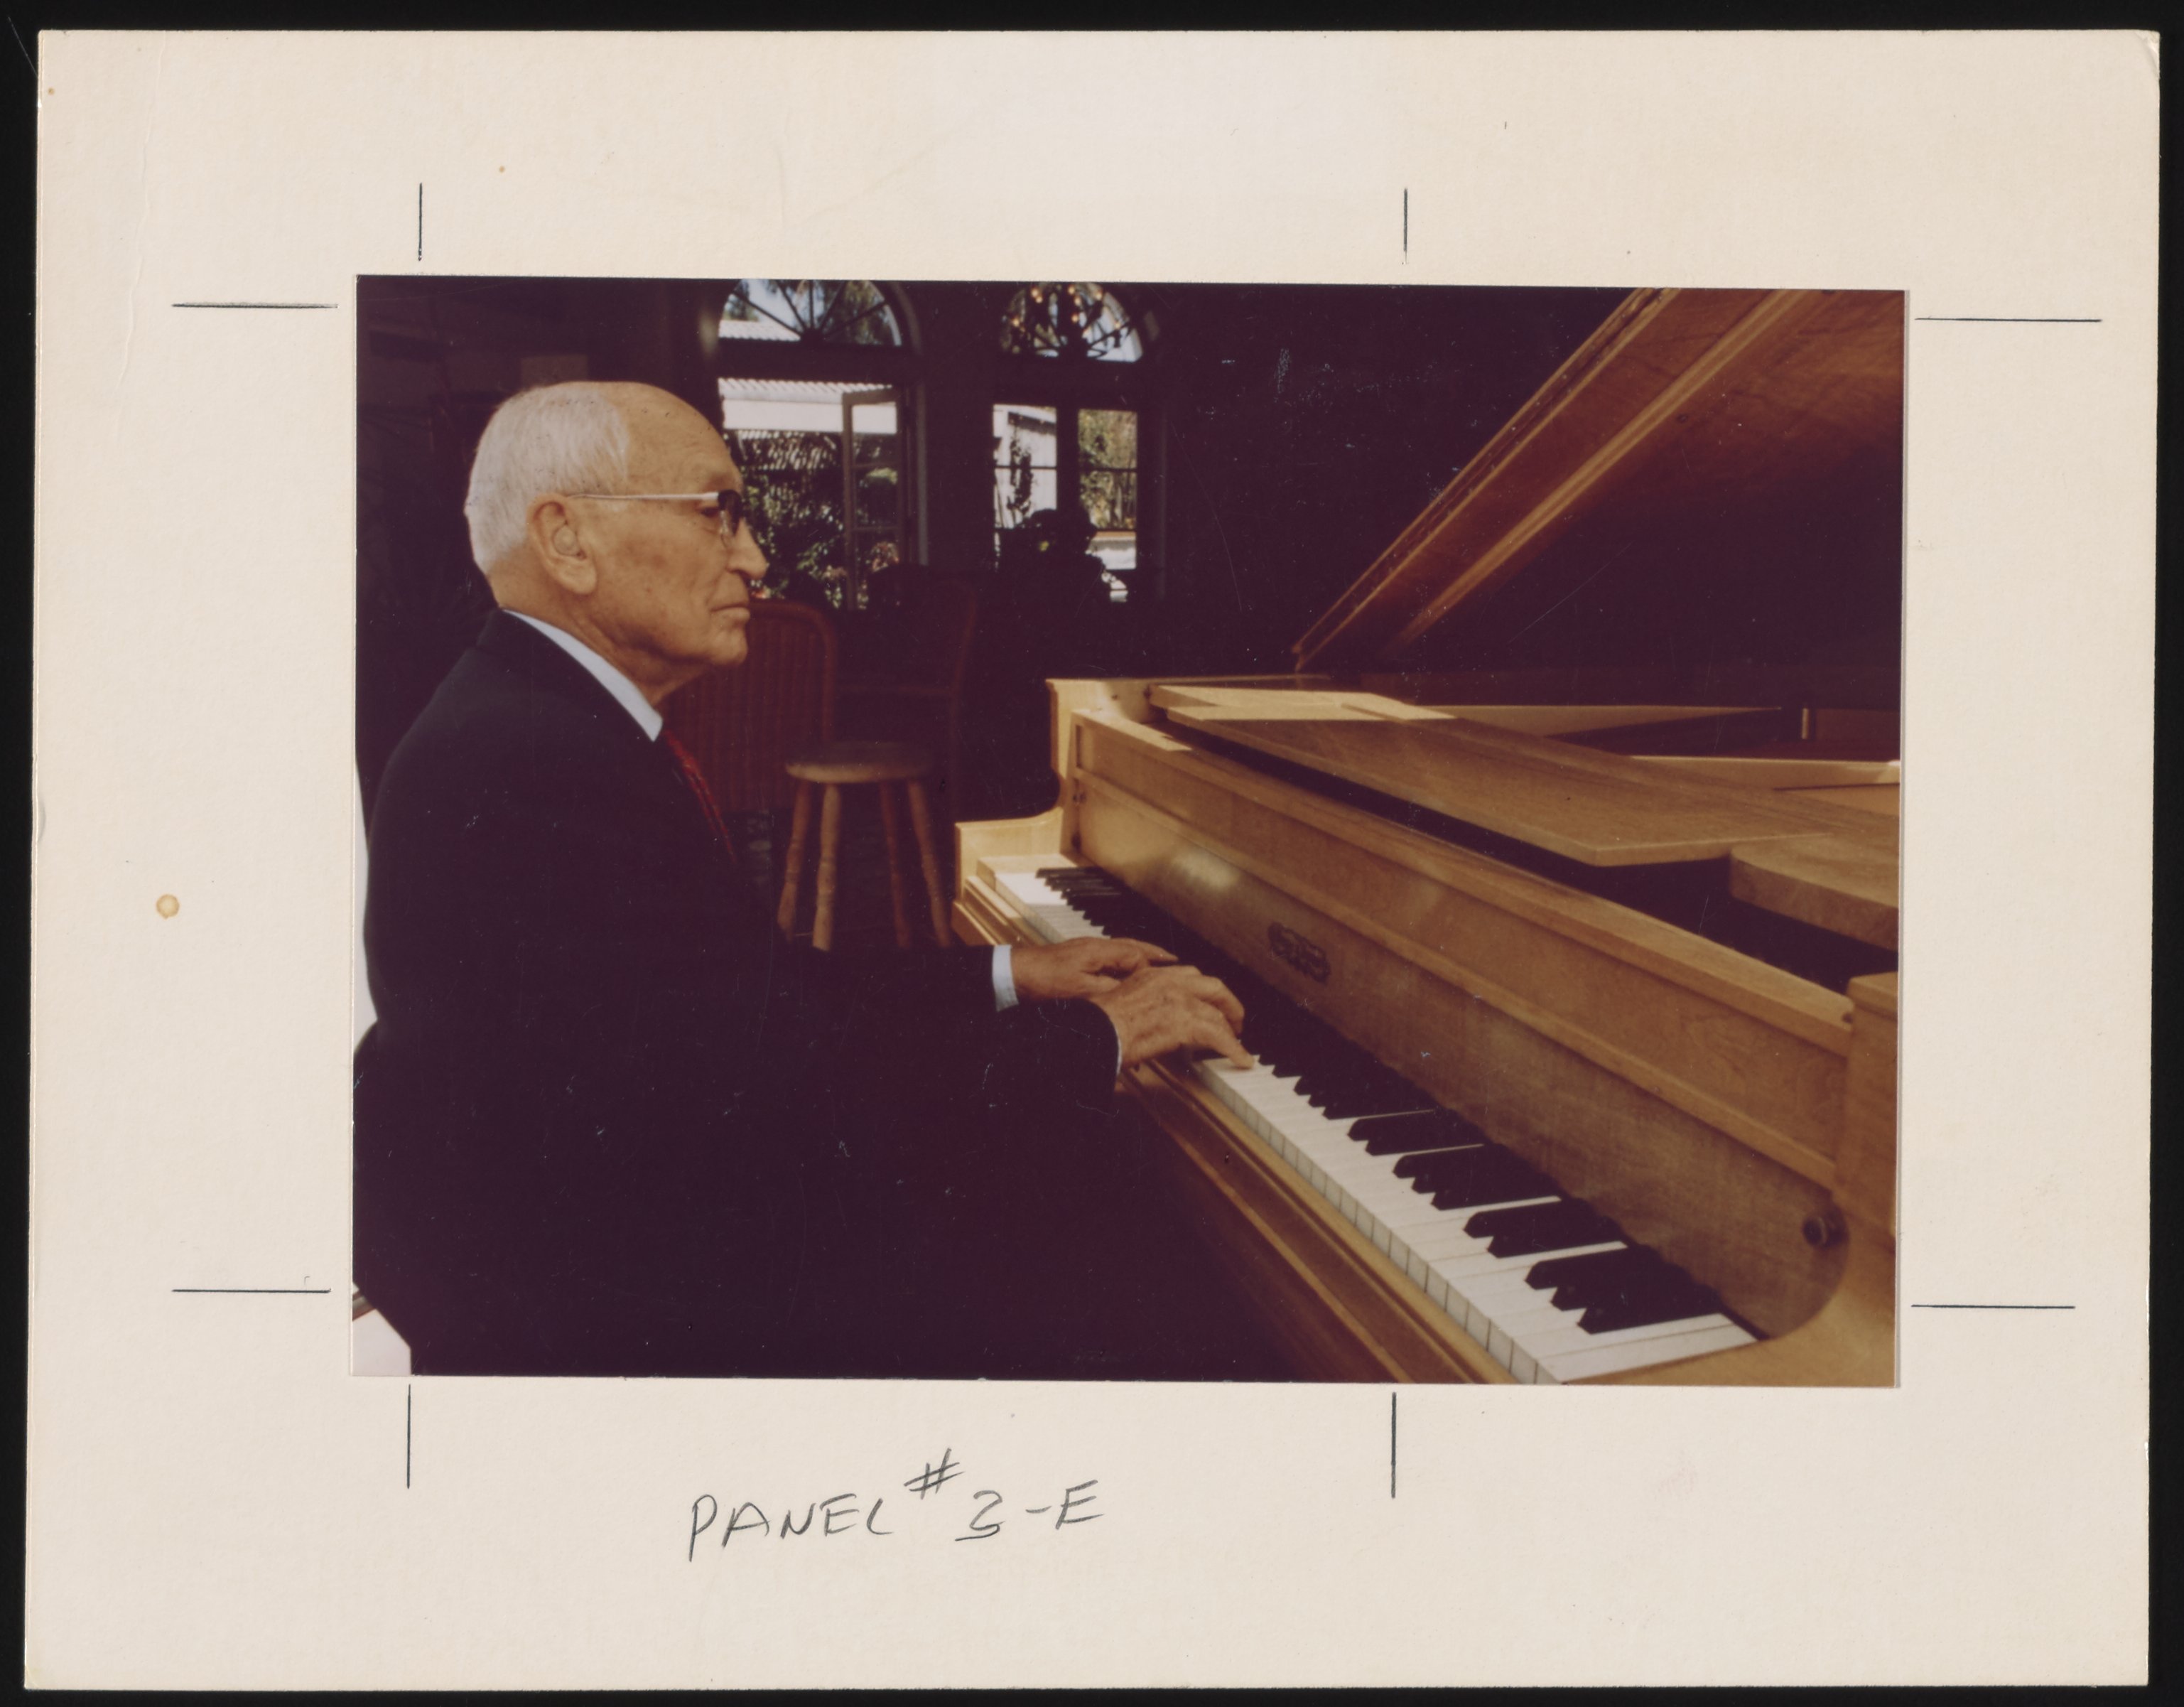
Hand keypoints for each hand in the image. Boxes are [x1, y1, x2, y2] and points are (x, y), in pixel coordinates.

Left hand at [1010, 936, 1176, 1002]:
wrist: (1012, 975)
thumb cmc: (1042, 981)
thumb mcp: (1081, 991)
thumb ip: (1110, 989)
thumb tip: (1136, 992)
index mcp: (1100, 951)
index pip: (1138, 956)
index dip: (1155, 969)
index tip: (1171, 980)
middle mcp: (1095, 948)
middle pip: (1133, 948)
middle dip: (1156, 955)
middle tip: (1176, 962)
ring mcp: (1085, 953)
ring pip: (1121, 952)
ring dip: (1141, 959)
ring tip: (1158, 965)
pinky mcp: (1076, 962)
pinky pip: (1109, 960)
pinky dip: (1124, 965)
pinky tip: (1124, 975)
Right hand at [1087, 964, 1252, 1070]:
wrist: (1095, 1032)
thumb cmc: (1099, 1024)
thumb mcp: (1122, 1004)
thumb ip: (1142, 1007)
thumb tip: (1150, 1023)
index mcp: (1152, 976)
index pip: (1190, 977)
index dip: (1205, 992)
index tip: (1210, 1002)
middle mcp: (1170, 982)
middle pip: (1213, 986)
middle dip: (1228, 1003)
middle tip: (1234, 1020)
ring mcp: (1180, 1000)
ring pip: (1218, 1012)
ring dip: (1231, 1030)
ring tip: (1237, 1043)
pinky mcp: (1187, 1023)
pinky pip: (1220, 1036)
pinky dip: (1234, 1048)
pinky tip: (1240, 1059)